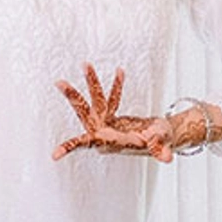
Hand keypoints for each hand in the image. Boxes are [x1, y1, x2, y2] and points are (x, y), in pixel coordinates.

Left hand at [51, 64, 173, 162]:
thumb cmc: (160, 144)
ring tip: (86, 64)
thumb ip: (160, 149)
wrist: (161, 140)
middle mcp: (104, 132)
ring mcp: (107, 122)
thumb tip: (167, 157)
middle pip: (84, 113)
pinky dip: (117, 86)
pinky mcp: (112, 115)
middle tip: (59, 82)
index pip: (88, 143)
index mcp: (110, 142)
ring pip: (95, 100)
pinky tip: (120, 71)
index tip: (53, 155)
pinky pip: (113, 98)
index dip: (70, 147)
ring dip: (92, 82)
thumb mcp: (161, 144)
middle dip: (73, 97)